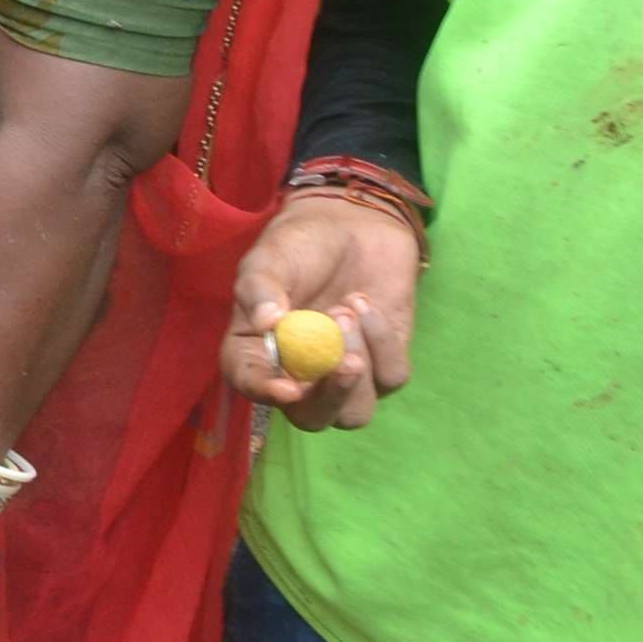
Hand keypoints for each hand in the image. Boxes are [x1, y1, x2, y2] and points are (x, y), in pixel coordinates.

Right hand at [224, 194, 418, 428]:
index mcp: (256, 351)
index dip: (266, 393)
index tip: (288, 388)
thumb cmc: (299, 243)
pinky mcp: (385, 363)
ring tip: (347, 306)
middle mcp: (299, 373)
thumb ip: (261, 287)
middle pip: (312, 418)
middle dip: (331, 398)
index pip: (251, 384)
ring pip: (355, 411)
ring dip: (358, 366)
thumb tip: (266, 323)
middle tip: (346, 361)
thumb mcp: (269, 258)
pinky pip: (391, 377)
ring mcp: (343, 374)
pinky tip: (365, 303)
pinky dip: (383, 340)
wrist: (353, 223)